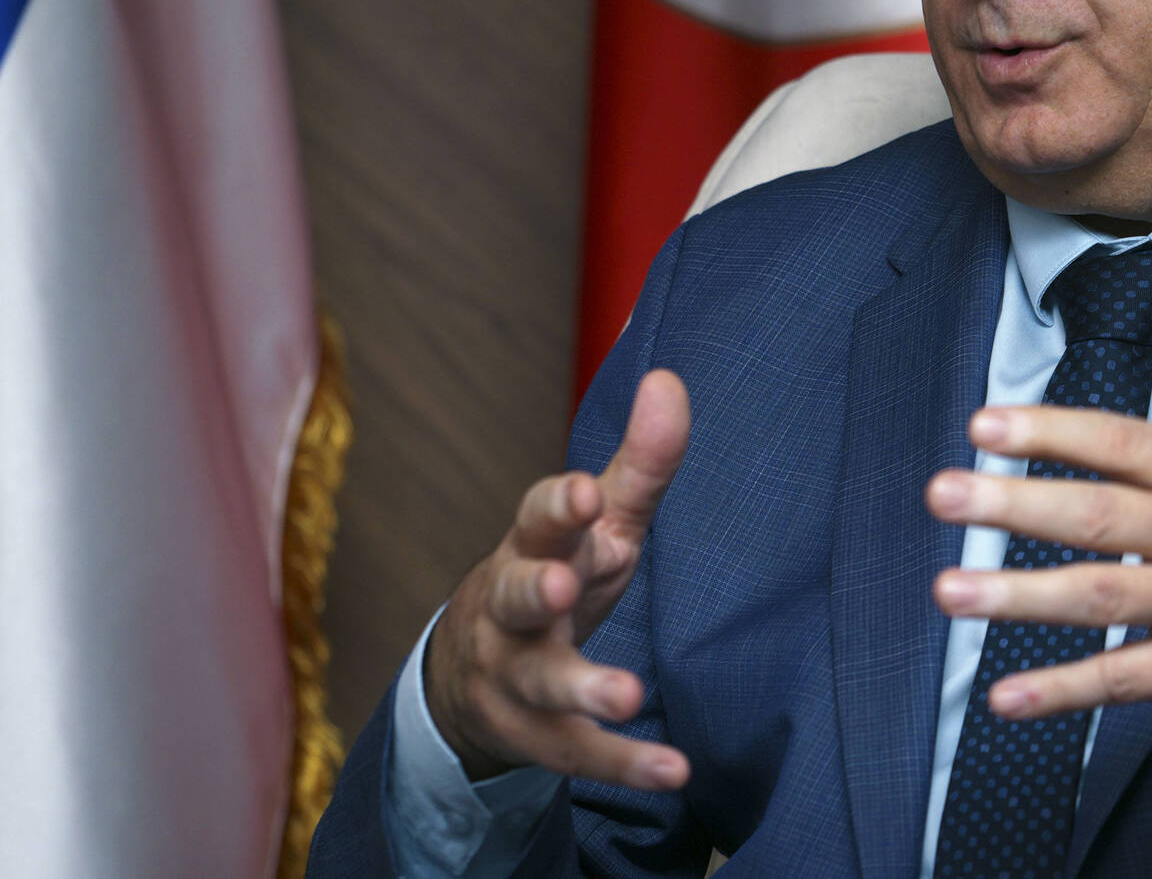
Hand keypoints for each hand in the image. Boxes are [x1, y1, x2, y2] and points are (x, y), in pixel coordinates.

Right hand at [425, 369, 693, 788]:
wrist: (476, 672)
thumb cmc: (556, 571)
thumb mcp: (600, 523)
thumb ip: (641, 461)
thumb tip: (670, 379)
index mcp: (533, 546)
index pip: (536, 518)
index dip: (558, 505)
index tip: (586, 491)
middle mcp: (513, 610)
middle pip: (515, 595)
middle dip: (534, 588)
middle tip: (559, 584)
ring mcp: (517, 676)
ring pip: (540, 681)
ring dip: (581, 686)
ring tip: (627, 693)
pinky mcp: (538, 737)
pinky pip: (579, 754)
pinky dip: (625, 764)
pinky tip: (674, 772)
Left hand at [924, 285, 1151, 750]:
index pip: (1125, 442)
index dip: (1054, 430)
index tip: (984, 424)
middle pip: (1102, 514)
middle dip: (1014, 503)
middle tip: (941, 495)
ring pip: (1105, 597)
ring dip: (1021, 597)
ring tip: (950, 592)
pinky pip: (1130, 679)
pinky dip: (1066, 690)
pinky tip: (1006, 696)